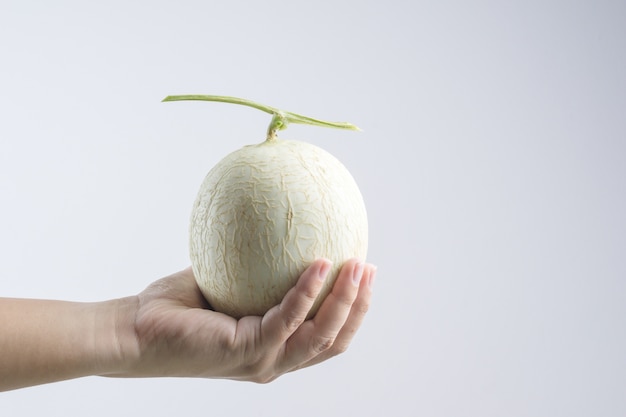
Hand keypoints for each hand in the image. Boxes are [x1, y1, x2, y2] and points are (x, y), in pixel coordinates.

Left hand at [115, 259, 375, 382]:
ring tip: (357, 265)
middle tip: (369, 268)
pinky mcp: (246, 351)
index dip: (351, 311)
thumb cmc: (177, 307)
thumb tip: (276, 223)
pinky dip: (307, 291)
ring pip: (320, 336)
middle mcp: (273, 360)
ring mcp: (262, 360)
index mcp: (273, 347)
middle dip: (358, 307)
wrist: (135, 330)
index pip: (326, 338)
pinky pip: (287, 318)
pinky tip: (318, 263)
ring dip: (344, 301)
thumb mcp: (227, 281)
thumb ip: (254, 265)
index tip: (364, 274)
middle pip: (334, 342)